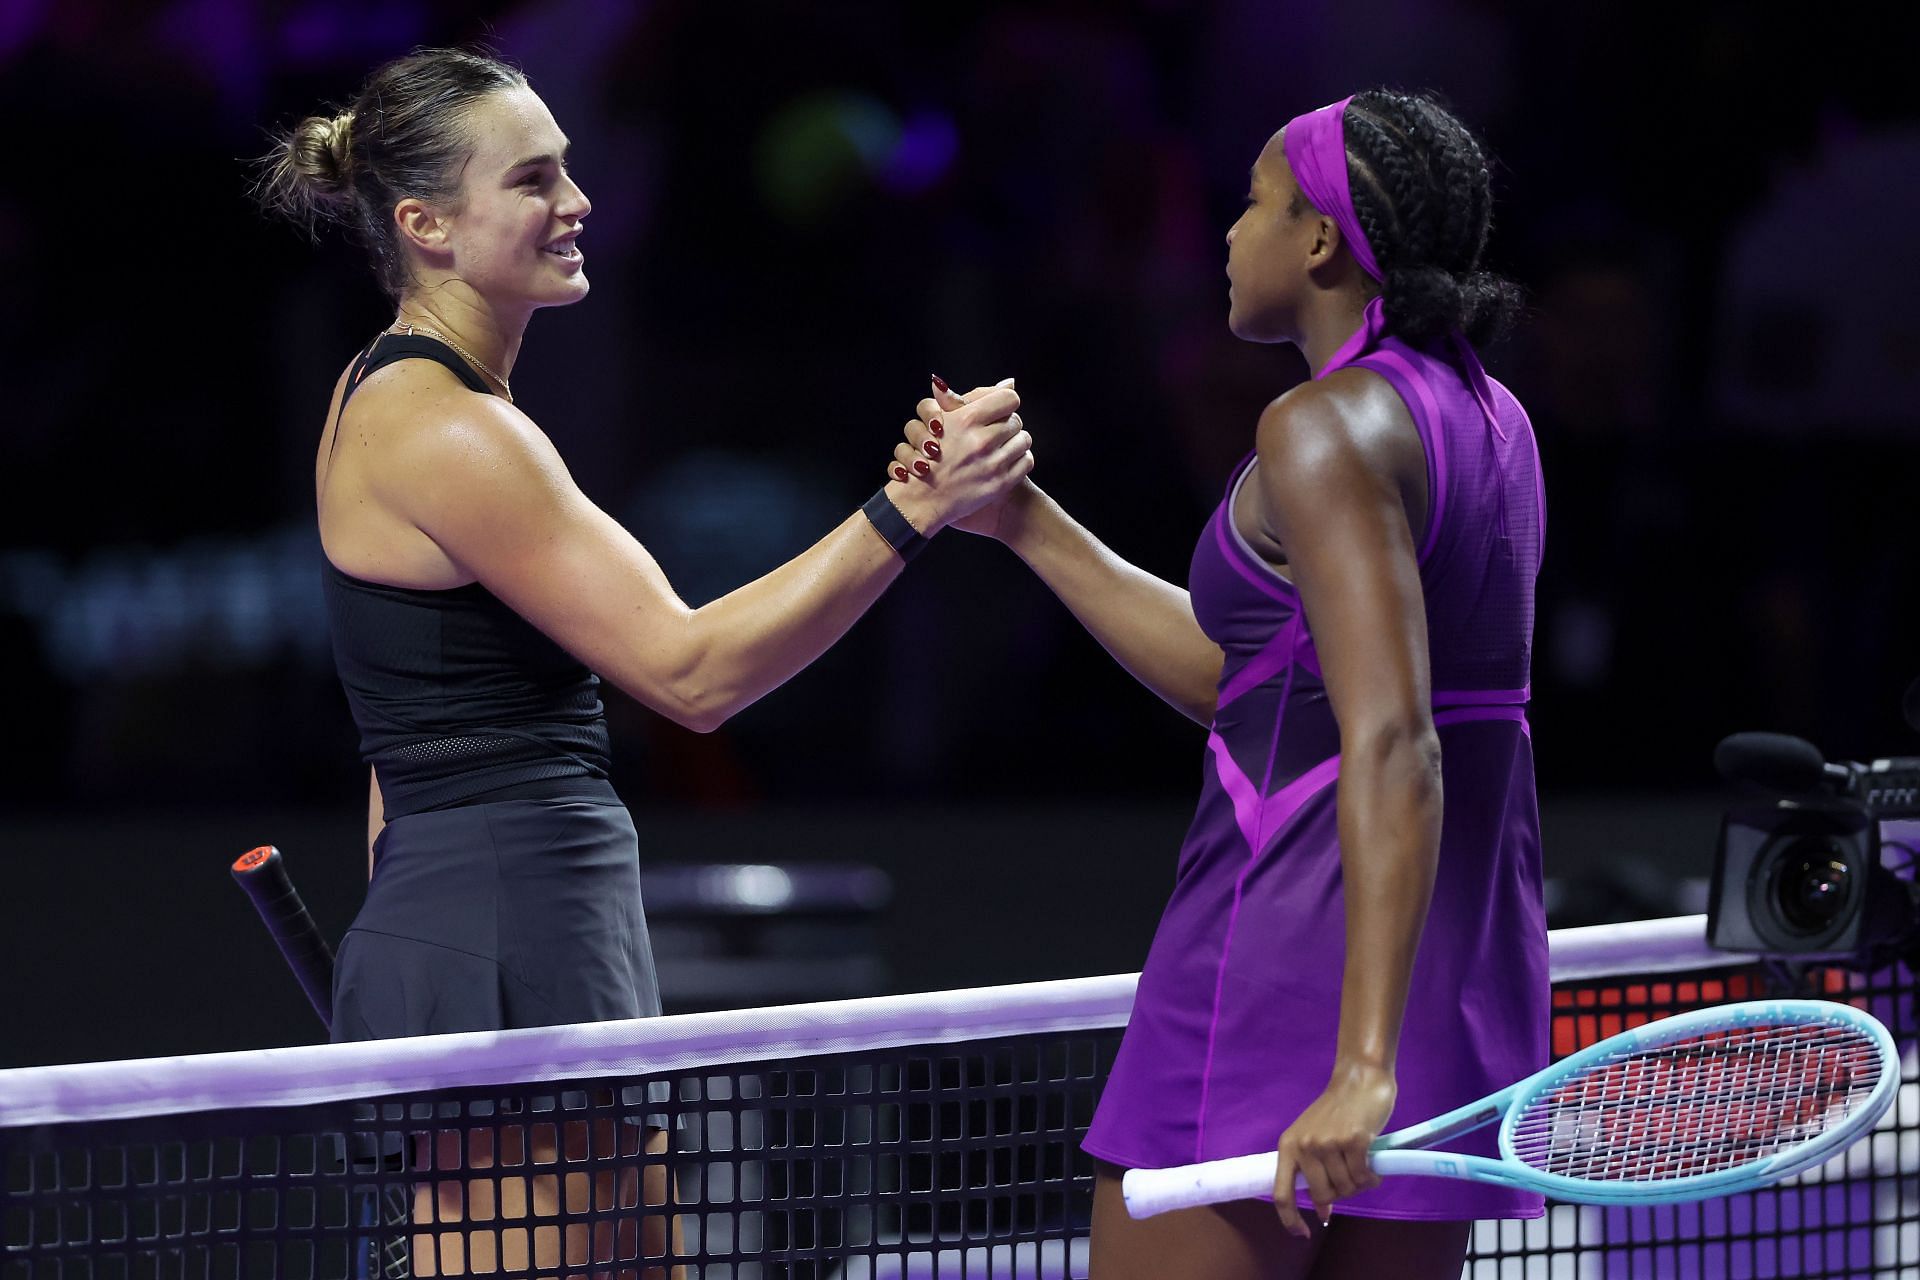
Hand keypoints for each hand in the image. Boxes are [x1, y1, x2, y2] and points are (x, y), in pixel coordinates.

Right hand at [886, 376, 1032, 537]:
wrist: (922, 499)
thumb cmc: (930, 456)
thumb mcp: (941, 420)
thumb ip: (969, 398)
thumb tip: (1008, 383)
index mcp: (967, 419)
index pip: (1009, 398)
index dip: (1004, 403)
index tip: (997, 411)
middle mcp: (981, 441)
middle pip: (1017, 419)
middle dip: (1007, 424)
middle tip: (994, 433)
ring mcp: (992, 464)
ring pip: (1025, 440)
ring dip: (1014, 442)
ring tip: (1000, 448)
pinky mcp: (1000, 484)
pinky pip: (1027, 461)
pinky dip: (1019, 460)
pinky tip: (1005, 462)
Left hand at [1271, 1061, 1394, 1237]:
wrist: (1358, 1079)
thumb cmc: (1337, 1112)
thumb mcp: (1315, 1140)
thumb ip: (1314, 1173)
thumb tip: (1322, 1213)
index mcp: (1288, 1146)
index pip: (1281, 1193)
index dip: (1289, 1219)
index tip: (1302, 1234)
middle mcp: (1305, 1146)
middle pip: (1324, 1195)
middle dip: (1342, 1194)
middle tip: (1352, 1177)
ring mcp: (1328, 1143)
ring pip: (1347, 1188)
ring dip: (1360, 1183)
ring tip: (1363, 1164)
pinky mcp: (1354, 1141)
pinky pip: (1364, 1178)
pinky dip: (1372, 1177)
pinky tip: (1374, 1164)